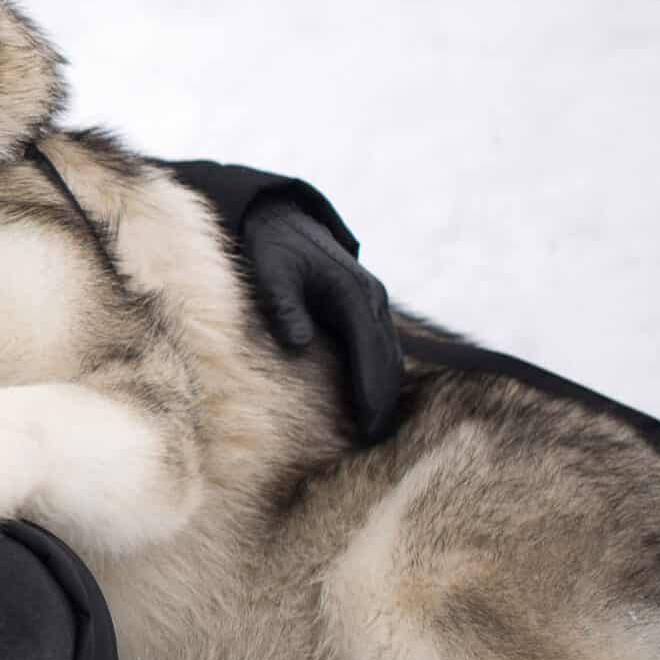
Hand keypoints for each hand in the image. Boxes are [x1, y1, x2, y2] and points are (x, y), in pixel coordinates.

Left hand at [242, 200, 400, 443]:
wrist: (278, 218)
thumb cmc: (270, 247)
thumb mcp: (270, 272)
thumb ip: (283, 306)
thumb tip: (299, 344)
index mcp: (353, 291)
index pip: (370, 350)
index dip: (371, 390)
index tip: (368, 425)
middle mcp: (372, 297)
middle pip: (388, 358)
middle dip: (384, 401)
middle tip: (374, 441)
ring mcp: (372, 301)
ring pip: (389, 354)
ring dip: (386, 392)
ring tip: (374, 431)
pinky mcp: (364, 306)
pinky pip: (379, 346)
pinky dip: (380, 374)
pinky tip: (370, 401)